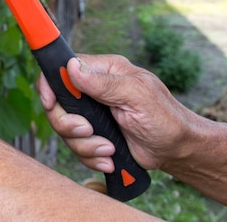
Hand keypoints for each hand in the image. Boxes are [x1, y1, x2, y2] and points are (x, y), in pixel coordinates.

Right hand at [37, 54, 195, 172]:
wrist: (176, 150)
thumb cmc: (165, 117)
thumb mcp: (137, 95)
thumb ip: (103, 83)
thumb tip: (72, 67)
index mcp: (102, 71)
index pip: (62, 69)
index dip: (50, 86)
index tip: (52, 103)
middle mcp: (92, 90)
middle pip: (56, 105)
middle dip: (69, 125)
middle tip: (90, 131)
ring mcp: (91, 114)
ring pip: (65, 130)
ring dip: (85, 145)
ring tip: (109, 150)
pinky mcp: (93, 135)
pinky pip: (76, 148)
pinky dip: (91, 157)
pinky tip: (110, 158)